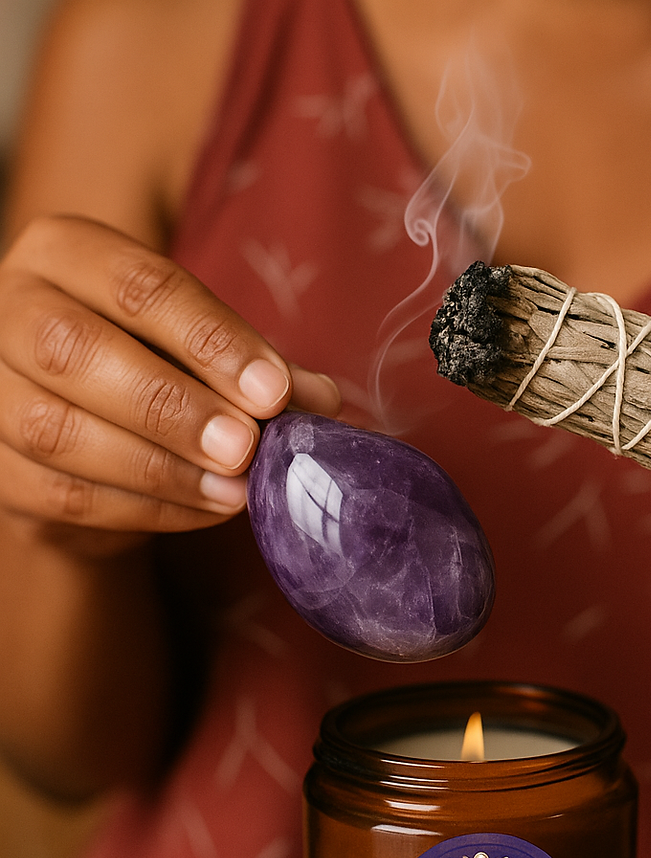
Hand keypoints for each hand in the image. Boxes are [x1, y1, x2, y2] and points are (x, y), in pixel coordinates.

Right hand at [0, 215, 339, 552]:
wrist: (97, 423)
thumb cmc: (159, 361)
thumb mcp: (210, 348)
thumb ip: (262, 368)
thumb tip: (320, 401)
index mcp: (69, 255)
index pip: (139, 287)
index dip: (211, 341)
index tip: (272, 392)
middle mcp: (9, 309)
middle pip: (76, 352)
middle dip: (171, 405)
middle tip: (245, 446)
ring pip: (56, 431)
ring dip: (161, 469)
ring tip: (235, 490)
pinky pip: (62, 496)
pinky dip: (144, 510)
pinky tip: (204, 509)